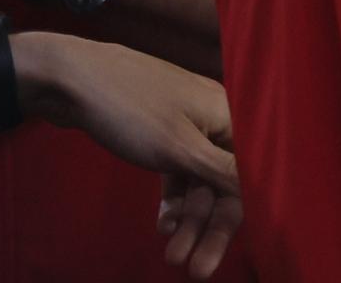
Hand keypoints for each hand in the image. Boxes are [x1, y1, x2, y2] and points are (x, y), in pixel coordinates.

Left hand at [13, 32, 240, 278]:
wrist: (72, 77)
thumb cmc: (131, 109)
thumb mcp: (179, 148)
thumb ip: (224, 172)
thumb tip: (268, 191)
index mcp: (229, 116)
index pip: (244, 178)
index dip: (229, 222)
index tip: (208, 263)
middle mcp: (215, 119)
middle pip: (222, 183)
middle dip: (205, 228)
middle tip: (186, 268)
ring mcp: (188, 123)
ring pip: (199, 180)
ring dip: (187, 218)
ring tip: (168, 253)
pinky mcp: (163, 130)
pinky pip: (179, 170)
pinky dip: (174, 197)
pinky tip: (163, 222)